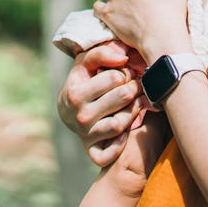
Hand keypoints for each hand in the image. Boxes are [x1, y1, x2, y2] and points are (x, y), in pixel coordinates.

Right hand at [56, 40, 142, 167]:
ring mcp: (86, 135)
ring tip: (137, 103)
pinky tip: (126, 132)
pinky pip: (109, 153)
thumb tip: (124, 56)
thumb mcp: (85, 64)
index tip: (128, 73)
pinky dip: (120, 144)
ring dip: (134, 111)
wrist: (69, 113)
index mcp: (76, 93)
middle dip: (135, 88)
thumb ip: (101, 53)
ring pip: (120, 124)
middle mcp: (79, 116)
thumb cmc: (83, 82)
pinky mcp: (92, 152)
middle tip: (138, 86)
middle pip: (122, 97)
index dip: (126, 72)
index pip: (114, 77)